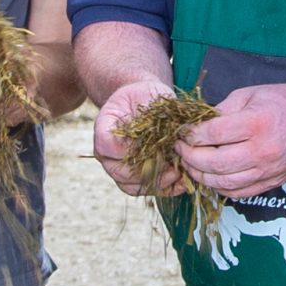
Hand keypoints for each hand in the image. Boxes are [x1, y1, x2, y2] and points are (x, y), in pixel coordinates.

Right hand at [92, 77, 178, 194]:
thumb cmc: (145, 96)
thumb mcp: (148, 94)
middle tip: (173, 164)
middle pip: (119, 171)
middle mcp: (106, 152)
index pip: (108, 146)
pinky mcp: (132, 177)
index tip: (156, 144)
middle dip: (148, 170)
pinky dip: (162, 189)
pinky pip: (143, 190)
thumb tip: (175, 132)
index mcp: (104, 128)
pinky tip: (180, 183)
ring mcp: (117, 167)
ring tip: (178, 173)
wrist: (143, 102)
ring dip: (157, 183)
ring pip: (130, 186)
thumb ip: (154, 111)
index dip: (131, 149)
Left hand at [178, 83, 285, 201]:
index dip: (190, 135)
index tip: (180, 132)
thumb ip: (221, 110)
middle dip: (189, 157)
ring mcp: (268, 170)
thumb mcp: (250, 94)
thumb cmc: (282, 102)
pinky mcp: (272, 182)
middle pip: (214, 163)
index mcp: (257, 122)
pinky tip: (209, 176)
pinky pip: (238, 192)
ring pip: (223, 182)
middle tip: (179, 149)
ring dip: (200, 175)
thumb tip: (194, 126)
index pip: (212, 134)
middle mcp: (264, 150)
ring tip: (190, 164)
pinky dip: (218, 187)